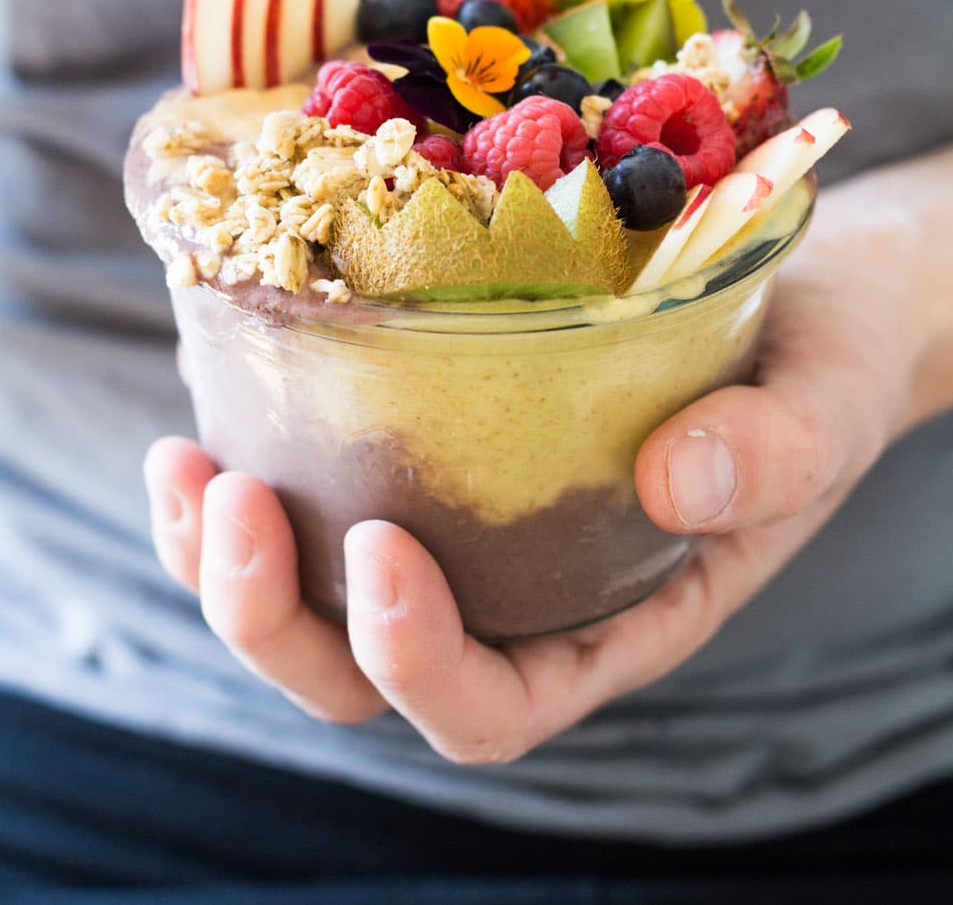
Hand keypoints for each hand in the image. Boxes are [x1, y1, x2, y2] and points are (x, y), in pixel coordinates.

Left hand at [144, 156, 951, 762]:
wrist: (795, 301)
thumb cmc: (811, 370)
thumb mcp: (818, 413)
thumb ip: (771, 456)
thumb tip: (676, 474)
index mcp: (605, 622)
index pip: (492, 704)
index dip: (418, 663)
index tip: (380, 554)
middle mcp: (511, 594)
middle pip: (359, 676)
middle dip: (273, 617)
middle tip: (231, 497)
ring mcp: (459, 526)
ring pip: (307, 604)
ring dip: (220, 558)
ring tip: (186, 463)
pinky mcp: (422, 446)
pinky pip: (306, 494)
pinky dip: (245, 466)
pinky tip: (208, 405)